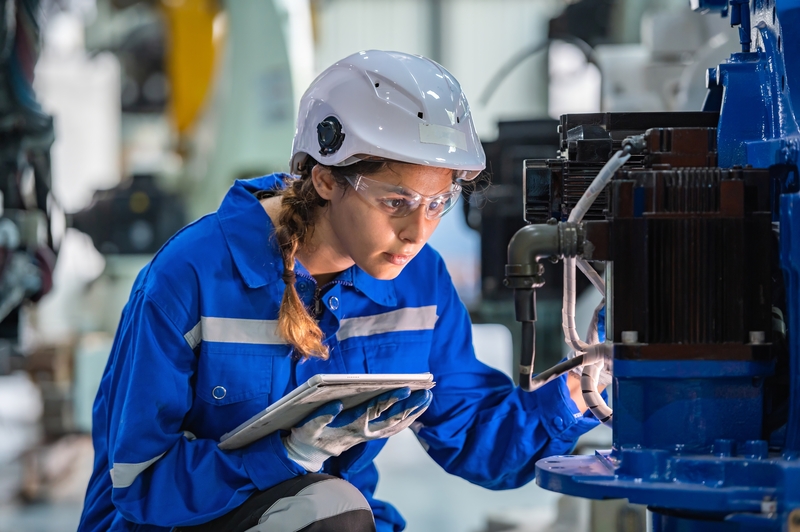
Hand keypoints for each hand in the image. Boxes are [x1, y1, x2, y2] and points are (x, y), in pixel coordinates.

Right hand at [283, 387, 432, 471]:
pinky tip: (416, 409)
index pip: (375, 411)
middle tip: (426, 393)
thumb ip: (320, 418)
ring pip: (396, 425)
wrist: (310, 454)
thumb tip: (335, 404)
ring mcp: (369, 435)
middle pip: (392, 419)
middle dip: (410, 406)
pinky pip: (393, 428)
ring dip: (413, 412)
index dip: (391, 399)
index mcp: (351, 426)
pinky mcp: (371, 435)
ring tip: (427, 397)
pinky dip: (407, 419)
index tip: (405, 388)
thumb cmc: (309, 436)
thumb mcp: (307, 428)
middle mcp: (364, 432)